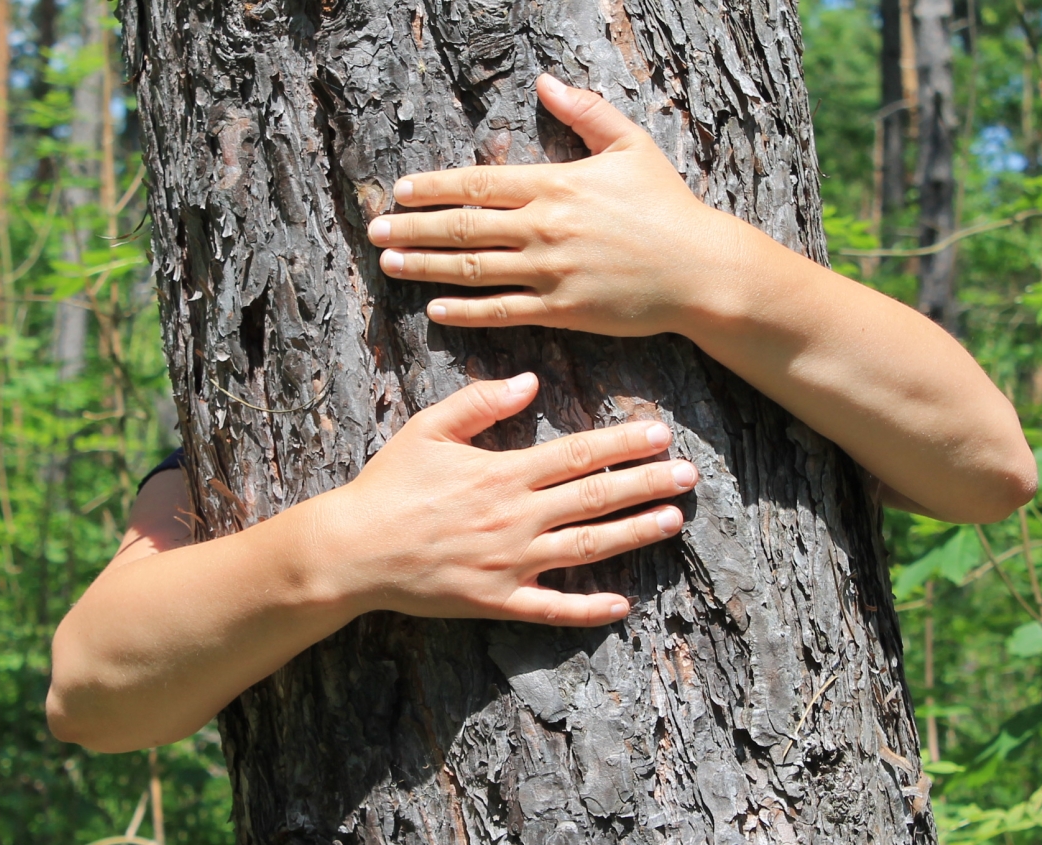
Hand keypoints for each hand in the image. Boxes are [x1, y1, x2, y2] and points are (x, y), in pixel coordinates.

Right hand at [311, 373, 697, 625]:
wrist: (352, 550)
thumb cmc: (388, 486)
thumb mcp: (427, 430)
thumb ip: (479, 402)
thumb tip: (529, 381)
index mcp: (502, 473)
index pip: (576, 454)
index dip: (622, 444)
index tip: (659, 435)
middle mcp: (515, 518)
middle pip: (595, 499)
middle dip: (647, 485)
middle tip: (690, 476)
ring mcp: (510, 563)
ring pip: (586, 549)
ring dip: (634, 534)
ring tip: (673, 522)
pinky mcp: (496, 600)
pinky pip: (551, 609)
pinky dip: (588, 610)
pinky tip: (623, 605)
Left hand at [368, 74, 743, 337]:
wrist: (701, 270)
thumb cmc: (667, 206)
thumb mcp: (631, 146)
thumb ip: (585, 112)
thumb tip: (546, 83)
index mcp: (556, 184)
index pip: (478, 184)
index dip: (432, 187)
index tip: (399, 191)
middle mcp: (545, 228)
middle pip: (463, 227)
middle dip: (413, 228)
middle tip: (375, 231)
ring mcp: (551, 272)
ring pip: (473, 270)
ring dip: (425, 268)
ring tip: (390, 265)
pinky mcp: (563, 310)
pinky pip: (502, 312)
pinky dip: (465, 312)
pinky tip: (435, 310)